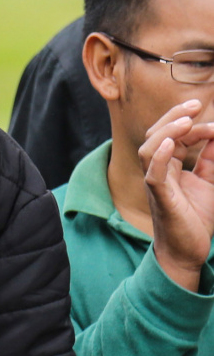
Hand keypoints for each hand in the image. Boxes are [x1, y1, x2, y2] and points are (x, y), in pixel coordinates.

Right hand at [140, 99, 213, 291]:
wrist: (188, 251)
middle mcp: (157, 172)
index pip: (174, 138)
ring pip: (148, 149)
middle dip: (173, 117)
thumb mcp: (210, 183)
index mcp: (168, 167)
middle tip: (194, 104)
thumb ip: (210, 160)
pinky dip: (158, 156)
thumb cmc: (196, 219)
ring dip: (166, 132)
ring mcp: (156, 183)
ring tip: (185, 120)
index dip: (192, 126)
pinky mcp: (159, 197)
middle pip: (154, 135)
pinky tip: (168, 144)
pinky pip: (152, 173)